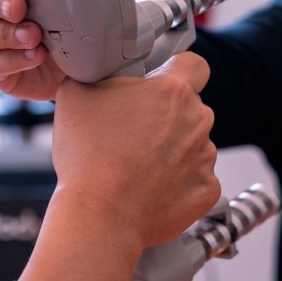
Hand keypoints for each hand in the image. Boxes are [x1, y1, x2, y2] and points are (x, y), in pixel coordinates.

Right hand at [50, 52, 220, 249]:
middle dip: (167, 116)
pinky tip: (150, 189)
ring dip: (172, 150)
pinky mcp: (206, 190)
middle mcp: (198, 120)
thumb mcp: (75, 94)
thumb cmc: (88, 156)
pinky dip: (178, 184)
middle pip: (190, 109)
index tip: (162, 82)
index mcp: (173, 91)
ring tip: (137, 166)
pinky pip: (196, 180)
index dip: (177, 70)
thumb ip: (97, 76)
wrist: (99, 215)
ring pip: (192, 145)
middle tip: (133, 132)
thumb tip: (95, 74)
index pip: (194, 65)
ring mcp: (205, 157)